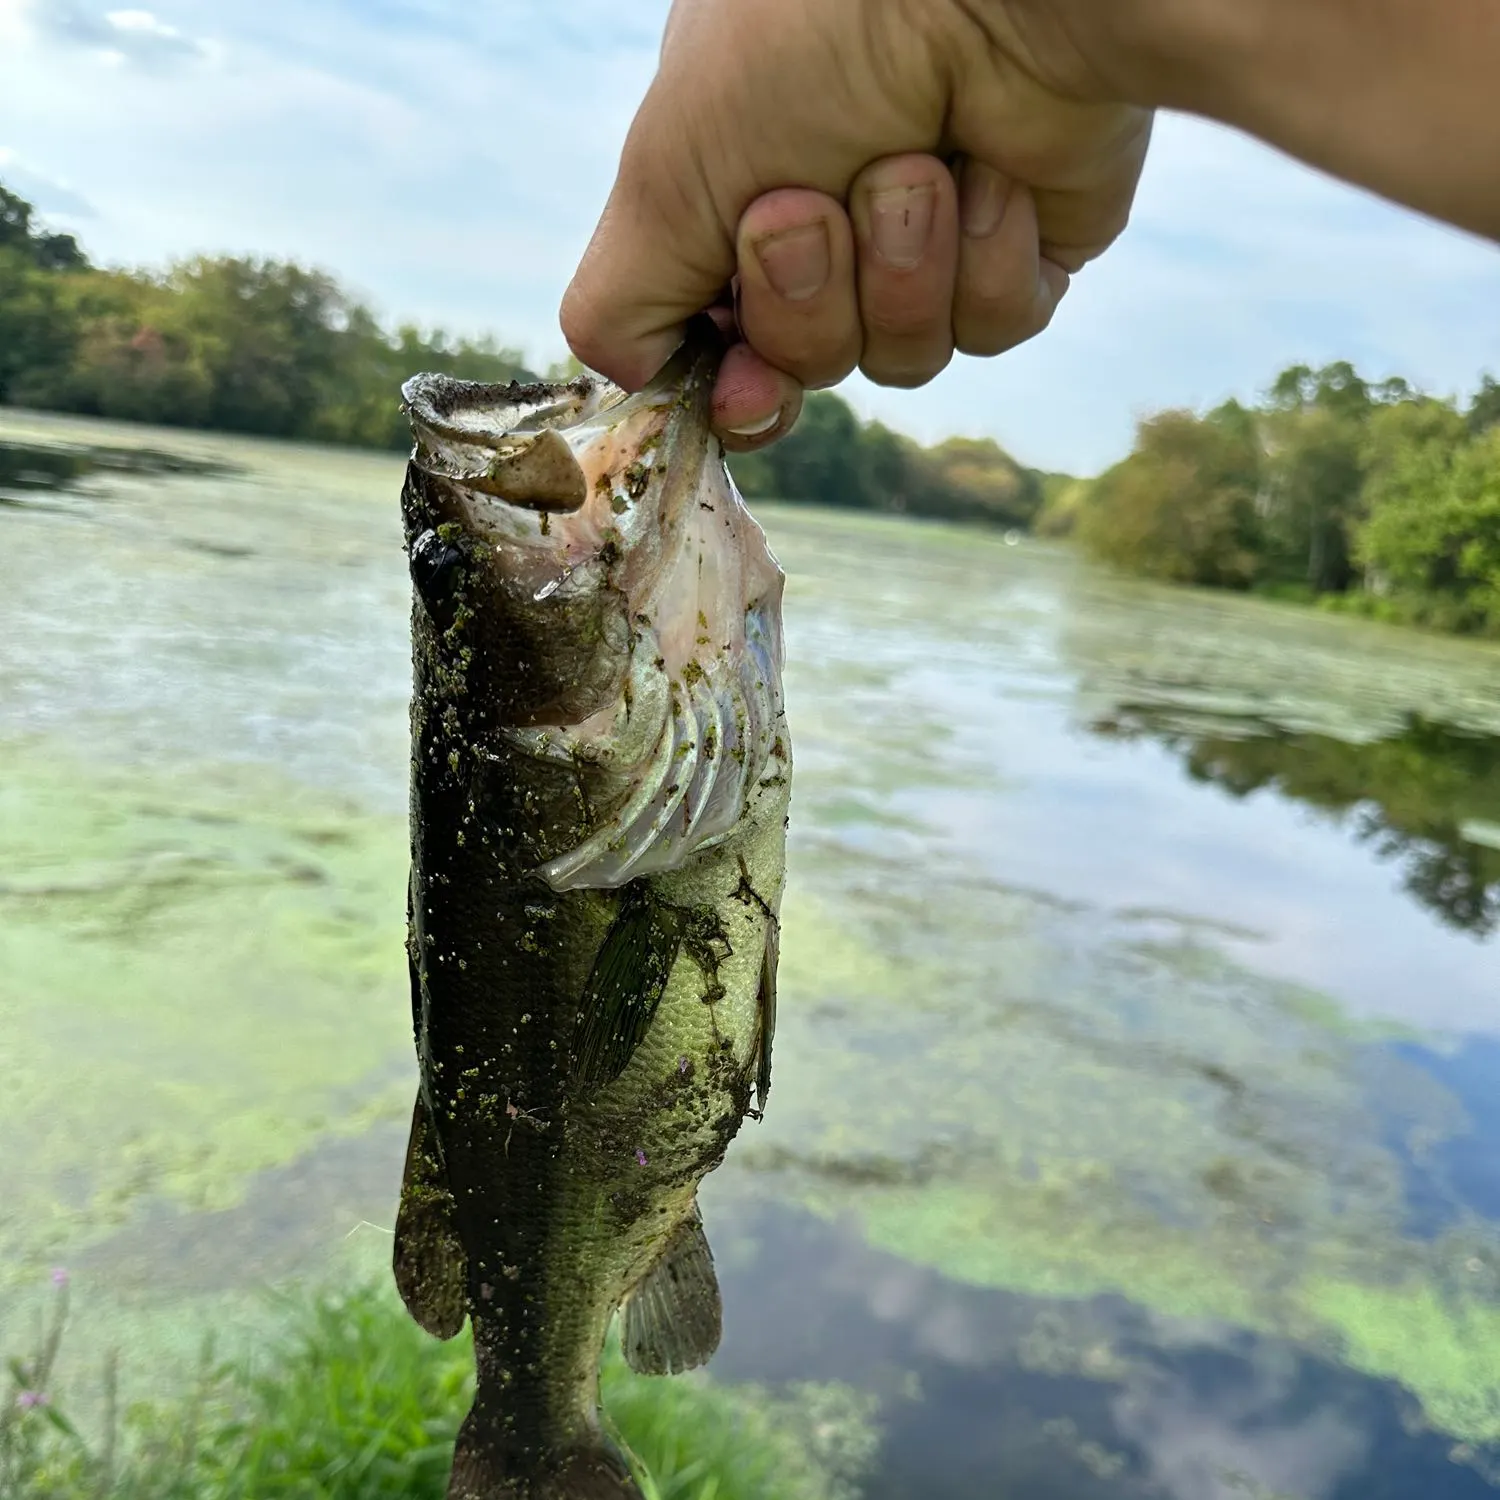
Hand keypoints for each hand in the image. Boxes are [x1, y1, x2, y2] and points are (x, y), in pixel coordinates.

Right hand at [561, 0, 1152, 449]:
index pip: (722, 343)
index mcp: (736, 193)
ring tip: (917, 161)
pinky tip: (993, 173)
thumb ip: (618, 306)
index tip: (741, 384)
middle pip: (807, 363)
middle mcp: (830, 222)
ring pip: (899, 358)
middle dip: (808, 298)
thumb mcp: (663, 179)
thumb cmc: (808, 43)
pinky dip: (984, 260)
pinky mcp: (1021, 249)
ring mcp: (928, 240)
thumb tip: (633, 386)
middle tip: (811, 203)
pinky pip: (990, 328)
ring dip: (900, 269)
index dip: (734, 380)